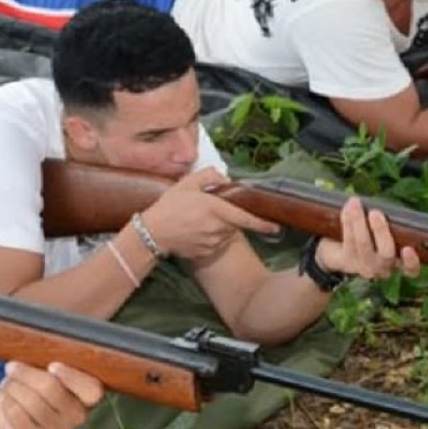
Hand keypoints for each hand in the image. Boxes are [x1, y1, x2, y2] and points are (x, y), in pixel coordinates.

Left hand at [0, 361, 103, 428]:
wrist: (21, 423)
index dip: (71, 376)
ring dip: (13, 387)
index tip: (52, 365)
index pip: (91, 390)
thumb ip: (53, 363)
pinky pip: (16, 415)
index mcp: (87, 398)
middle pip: (51, 389)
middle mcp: (77, 418)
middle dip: (26, 374)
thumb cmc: (39, 390)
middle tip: (13, 368)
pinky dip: (6, 402)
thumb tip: (40, 342)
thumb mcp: (51, 374)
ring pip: (31, 402)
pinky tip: (5, 398)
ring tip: (7, 383)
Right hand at [140, 168, 279, 260]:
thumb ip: (209, 175)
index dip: (262, 224)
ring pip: (225, 234)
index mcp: (216, 210)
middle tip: (207, 211)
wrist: (152, 233)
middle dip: (227, 217)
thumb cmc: (169, 207)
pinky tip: (194, 233)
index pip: (245, 218)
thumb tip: (225, 180)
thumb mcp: (187, 183)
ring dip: (218, 228)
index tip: (275, 228)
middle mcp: (217, 228)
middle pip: (233, 224)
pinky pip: (215, 244)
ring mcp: (212, 243)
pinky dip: (210, 238)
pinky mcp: (206, 253)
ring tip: (197, 222)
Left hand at [314, 198, 419, 280]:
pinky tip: (347, 209)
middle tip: (375, 213)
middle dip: (381, 232)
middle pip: (386, 254)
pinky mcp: (347, 262)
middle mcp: (383, 268)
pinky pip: (348, 241)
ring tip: (355, 203)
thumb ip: (390, 222)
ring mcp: (364, 267)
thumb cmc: (371, 232)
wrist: (340, 247)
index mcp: (399, 261)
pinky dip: (347, 222)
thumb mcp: (383, 229)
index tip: (408, 248)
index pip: (411, 269)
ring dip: (358, 221)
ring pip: (363, 245)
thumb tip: (384, 207)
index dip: (411, 262)